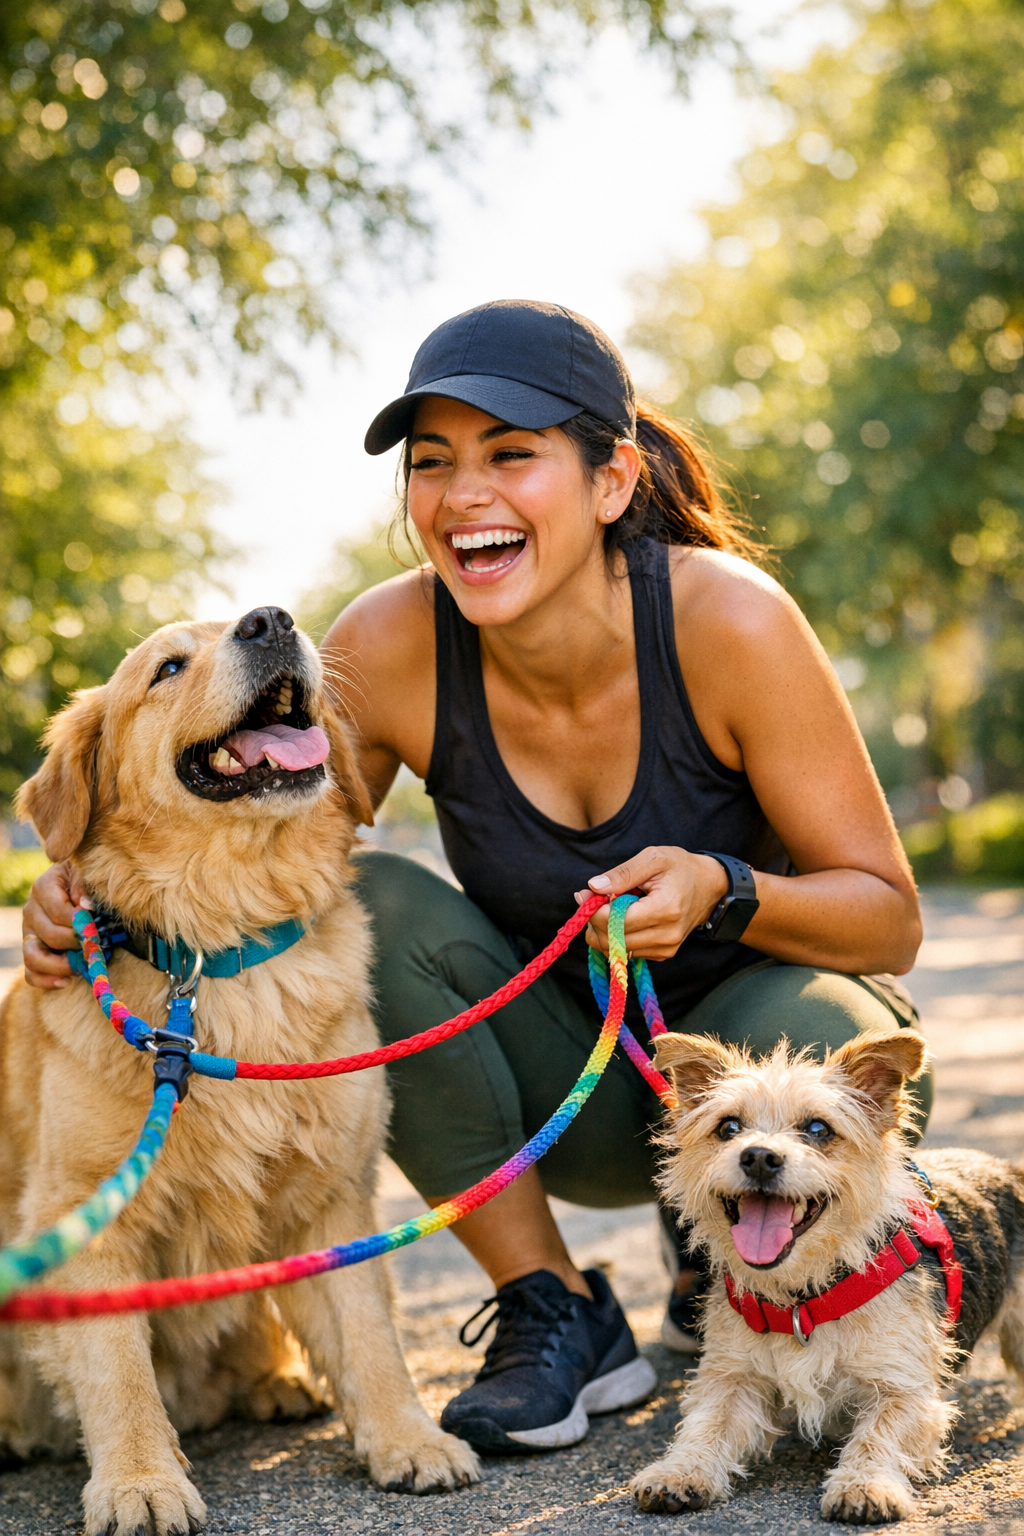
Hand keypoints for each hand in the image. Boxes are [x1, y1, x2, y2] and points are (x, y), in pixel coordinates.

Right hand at [22, 861, 90, 988]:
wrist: (77, 888)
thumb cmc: (85, 880)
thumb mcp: (86, 874)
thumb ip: (85, 886)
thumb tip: (85, 907)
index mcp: (43, 887)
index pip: (59, 911)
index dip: (80, 923)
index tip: (97, 928)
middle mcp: (31, 910)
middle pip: (50, 935)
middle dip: (76, 944)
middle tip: (95, 946)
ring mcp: (28, 933)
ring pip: (33, 957)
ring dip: (60, 966)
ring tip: (81, 967)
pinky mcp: (31, 950)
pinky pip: (30, 973)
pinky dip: (46, 980)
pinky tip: (66, 981)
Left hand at [575, 846, 729, 960]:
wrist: (709, 887)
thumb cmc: (680, 867)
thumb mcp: (653, 858)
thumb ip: (622, 873)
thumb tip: (593, 887)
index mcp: (665, 909)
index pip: (615, 922)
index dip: (593, 909)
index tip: (586, 894)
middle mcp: (667, 935)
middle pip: (611, 940)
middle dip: (594, 920)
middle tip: (592, 898)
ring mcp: (666, 949)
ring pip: (614, 950)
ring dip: (603, 929)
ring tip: (611, 906)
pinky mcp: (662, 955)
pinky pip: (626, 951)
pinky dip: (616, 936)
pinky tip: (625, 917)